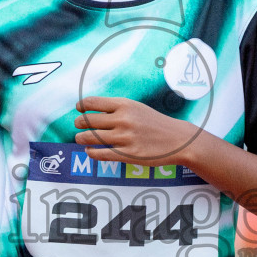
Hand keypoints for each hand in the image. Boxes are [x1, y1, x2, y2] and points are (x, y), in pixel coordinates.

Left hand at [73, 97, 196, 165]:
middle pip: (88, 120)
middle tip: (78, 125)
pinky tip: (90, 151)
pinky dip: (91, 152)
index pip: (93, 102)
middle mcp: (123, 119)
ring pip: (90, 137)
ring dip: (81, 138)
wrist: (177, 140)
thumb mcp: (137, 109)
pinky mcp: (127, 154)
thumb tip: (92, 112)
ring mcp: (125, 137)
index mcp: (125, 104)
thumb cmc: (155, 123)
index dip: (82, 106)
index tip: (79, 109)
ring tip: (80, 139)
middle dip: (79, 123)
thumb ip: (116, 109)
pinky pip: (101, 154)